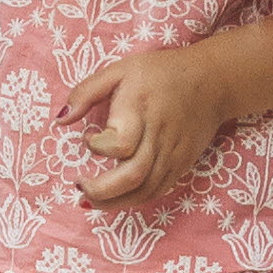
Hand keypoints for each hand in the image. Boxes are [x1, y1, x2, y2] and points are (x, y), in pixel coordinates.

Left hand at [65, 42, 232, 209]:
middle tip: (79, 187)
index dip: (97, 147)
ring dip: (114, 203)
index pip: (120, 143)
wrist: (214, 82)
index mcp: (141, 109)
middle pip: (133, 175)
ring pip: (145, 191)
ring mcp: (174, 154)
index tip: (88, 138)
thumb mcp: (120, 70)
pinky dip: (133, 200)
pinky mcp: (182, 165)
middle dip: (101, 190)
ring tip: (90, 200)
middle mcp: (159, 135)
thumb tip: (59, 119)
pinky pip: (157, 191)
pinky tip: (114, 199)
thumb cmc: (160, 73)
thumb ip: (86, 92)